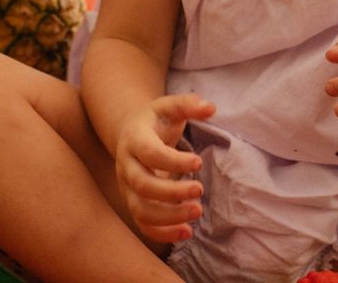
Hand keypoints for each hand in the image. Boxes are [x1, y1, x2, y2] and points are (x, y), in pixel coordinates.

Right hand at [115, 93, 215, 243]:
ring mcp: (127, 188)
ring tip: (197, 212)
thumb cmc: (156, 120)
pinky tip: (187, 231)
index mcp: (135, 139)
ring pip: (141, 210)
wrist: (131, 133)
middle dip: (172, 192)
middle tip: (200, 190)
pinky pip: (143, 225)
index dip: (173, 161)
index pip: (150, 154)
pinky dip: (163, 233)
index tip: (199, 161)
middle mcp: (127, 166)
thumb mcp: (170, 106)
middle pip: (143, 185)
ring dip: (169, 217)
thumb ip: (189, 104)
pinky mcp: (133, 203)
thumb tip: (211, 107)